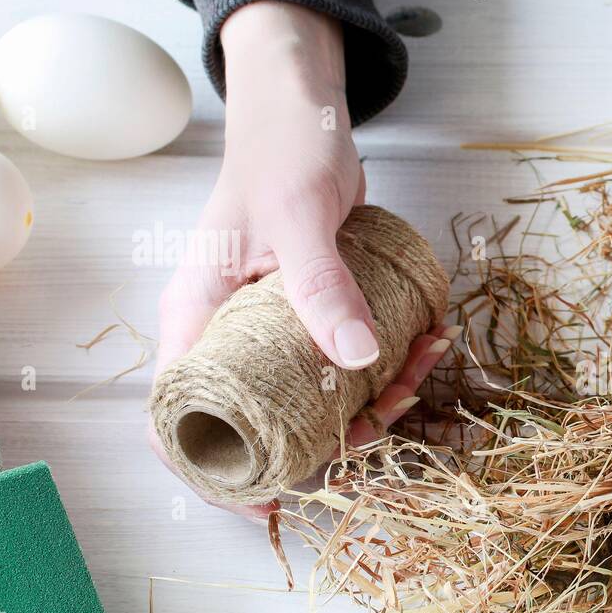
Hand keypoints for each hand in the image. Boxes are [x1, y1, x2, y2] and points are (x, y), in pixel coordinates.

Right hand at [151, 2, 450, 517]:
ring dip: (377, 397)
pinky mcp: (315, 313)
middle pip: (264, 421)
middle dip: (330, 437)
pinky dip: (392, 361)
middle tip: (386, 420)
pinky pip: (350, 359)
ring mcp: (273, 326)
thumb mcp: (297, 216)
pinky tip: (433, 338)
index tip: (268, 504)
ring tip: (426, 363)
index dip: (213, 472)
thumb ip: (321, 286)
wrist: (306, 108)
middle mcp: (229, 332)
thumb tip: (357, 362)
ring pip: (318, 395)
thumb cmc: (280, 149)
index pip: (178, 417)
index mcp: (197, 319)